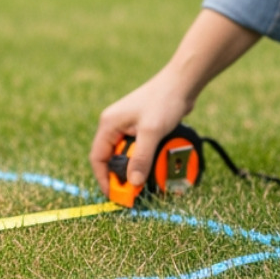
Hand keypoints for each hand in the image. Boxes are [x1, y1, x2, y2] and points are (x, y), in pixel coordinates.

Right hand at [88, 9, 260, 196]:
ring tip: (143, 180)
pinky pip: (136, 149)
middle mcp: (114, 125)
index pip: (97, 157)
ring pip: (124, 154)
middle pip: (110, 157)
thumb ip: (142, 159)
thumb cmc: (164, 101)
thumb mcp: (152, 132)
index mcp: (109, 124)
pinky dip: (142, 160)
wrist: (181, 83)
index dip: (103, 178)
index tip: (114, 195)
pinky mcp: (140, 127)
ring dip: (133, 168)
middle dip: (119, 176)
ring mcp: (127, 125)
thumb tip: (133, 183)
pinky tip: (152, 165)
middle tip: (132, 192)